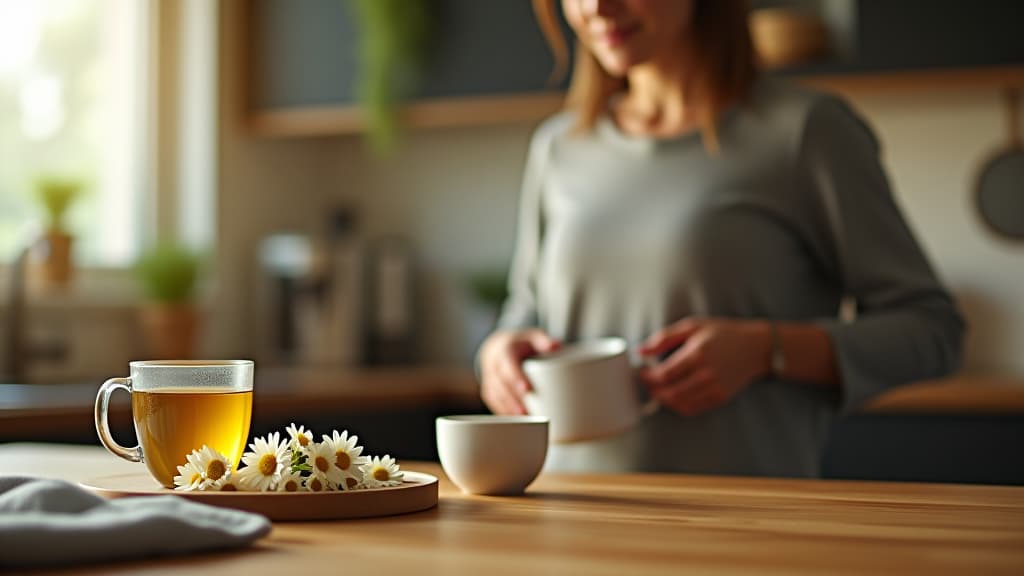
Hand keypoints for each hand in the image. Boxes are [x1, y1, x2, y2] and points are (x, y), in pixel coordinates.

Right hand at [478, 329, 560, 414]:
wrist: (497, 348)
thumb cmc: (519, 344)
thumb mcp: (531, 337)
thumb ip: (542, 340)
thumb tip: (556, 345)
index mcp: (503, 351)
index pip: (507, 365)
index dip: (515, 377)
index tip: (527, 389)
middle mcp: (493, 366)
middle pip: (500, 385)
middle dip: (512, 399)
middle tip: (525, 412)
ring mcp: (489, 380)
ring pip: (495, 396)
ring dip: (508, 409)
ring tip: (523, 421)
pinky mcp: (489, 391)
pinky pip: (494, 403)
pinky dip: (503, 412)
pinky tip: (514, 422)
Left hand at [638, 318, 770, 416]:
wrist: (755, 347)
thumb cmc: (722, 333)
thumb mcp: (692, 326)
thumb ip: (664, 338)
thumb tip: (640, 351)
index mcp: (698, 354)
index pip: (664, 374)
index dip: (648, 377)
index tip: (642, 372)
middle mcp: (707, 374)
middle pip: (670, 393)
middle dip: (653, 390)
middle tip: (647, 382)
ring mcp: (715, 389)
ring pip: (680, 404)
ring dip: (664, 399)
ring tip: (659, 389)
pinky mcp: (720, 398)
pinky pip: (693, 408)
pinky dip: (678, 405)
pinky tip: (674, 395)